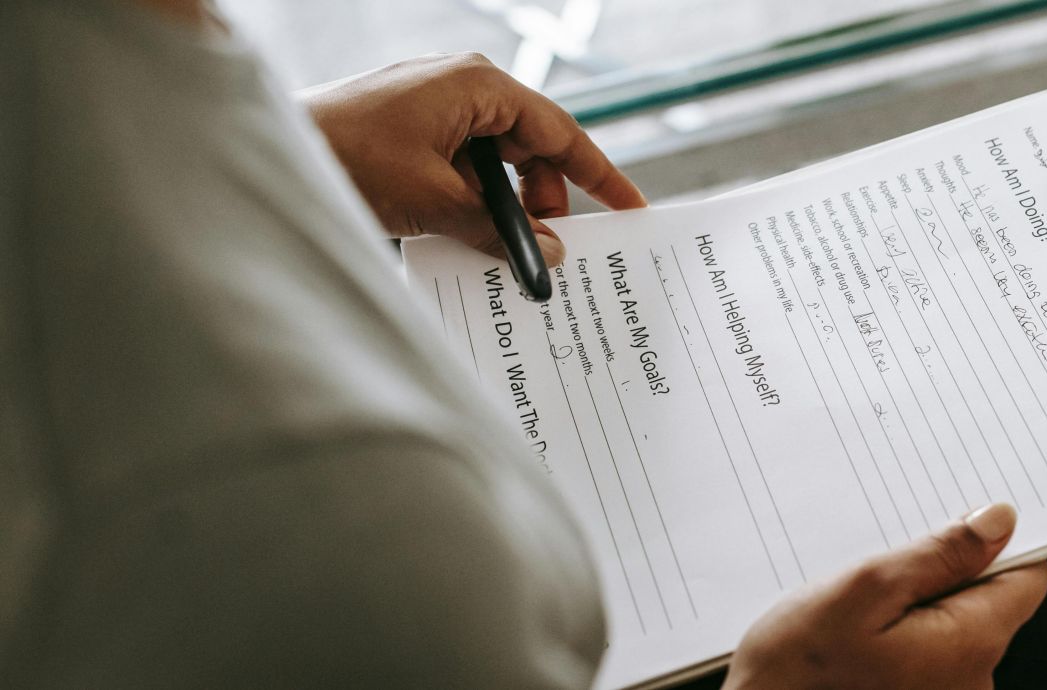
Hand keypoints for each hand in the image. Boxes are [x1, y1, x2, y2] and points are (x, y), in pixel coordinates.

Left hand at [299, 52, 646, 264]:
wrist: (269, 150)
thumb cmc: (345, 156)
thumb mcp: (433, 202)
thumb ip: (498, 228)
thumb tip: (549, 249)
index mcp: (478, 86)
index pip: (560, 133)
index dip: (600, 176)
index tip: (630, 208)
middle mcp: (463, 88)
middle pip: (531, 149)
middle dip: (544, 201)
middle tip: (550, 249)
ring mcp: (435, 108)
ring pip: (496, 164)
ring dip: (504, 207)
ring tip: (501, 249)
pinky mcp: (412, 131)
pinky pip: (463, 167)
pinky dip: (472, 202)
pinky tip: (468, 237)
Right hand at [724, 504, 1046, 689]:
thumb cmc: (798, 672)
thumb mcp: (864, 589)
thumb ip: (940, 553)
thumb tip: (999, 521)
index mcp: (970, 644)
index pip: (1027, 577)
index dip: (995, 545)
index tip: (952, 529)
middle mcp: (974, 681)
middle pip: (989, 601)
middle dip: (944, 575)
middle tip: (883, 570)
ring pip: (956, 625)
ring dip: (917, 605)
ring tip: (862, 608)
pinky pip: (932, 652)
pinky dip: (904, 634)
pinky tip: (860, 635)